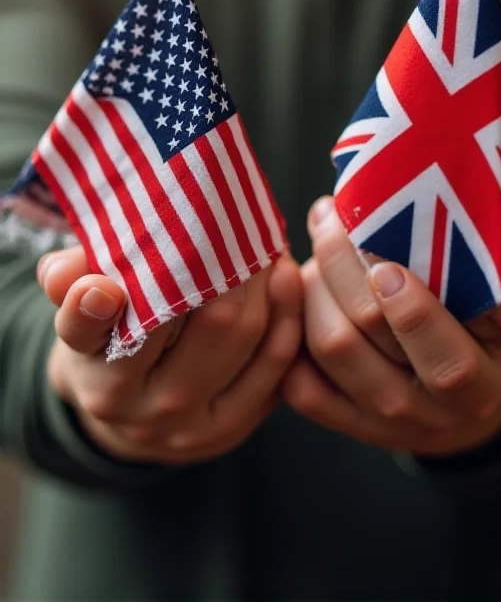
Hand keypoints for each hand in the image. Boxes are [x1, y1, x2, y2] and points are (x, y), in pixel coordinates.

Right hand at [40, 247, 301, 464]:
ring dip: (265, 284)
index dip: (93, 312)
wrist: (135, 416)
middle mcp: (145, 410)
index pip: (90, 338)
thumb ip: (71, 282)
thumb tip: (67, 272)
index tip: (102, 285)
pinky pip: (277, 365)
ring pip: (246, 339)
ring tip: (266, 244)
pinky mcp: (237, 426)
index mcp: (97, 377)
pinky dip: (286, 316)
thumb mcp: (80, 317)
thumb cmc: (110, 344)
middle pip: (201, 324)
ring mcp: (195, 426)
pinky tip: (286, 279)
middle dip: (225, 265)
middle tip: (237, 222)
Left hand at [282, 188, 500, 456]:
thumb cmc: (488, 335)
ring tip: (317, 242)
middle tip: (333, 217)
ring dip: (315, 287)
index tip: (388, 256)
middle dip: (347, 263)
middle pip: (382, 328)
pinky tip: (294, 293)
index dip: (423, 301)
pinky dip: (289, 336)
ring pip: (336, 347)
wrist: (464, 412)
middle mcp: (451, 402)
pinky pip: (305, 387)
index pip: (464, 342)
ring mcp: (398, 421)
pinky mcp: (353, 427)